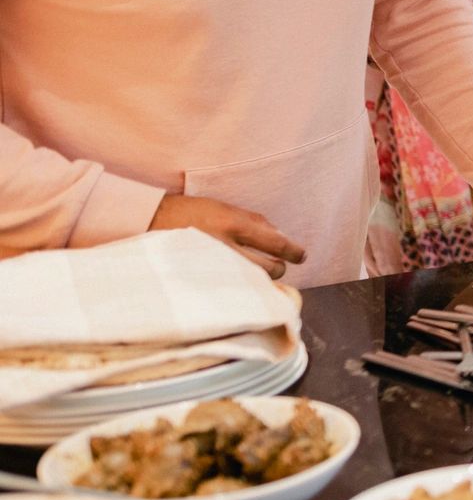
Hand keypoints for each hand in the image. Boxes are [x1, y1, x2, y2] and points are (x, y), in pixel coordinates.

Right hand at [149, 195, 305, 279]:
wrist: (145, 223)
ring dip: (260, 280)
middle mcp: (225, 248)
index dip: (293, 252)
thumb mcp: (222, 208)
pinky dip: (240, 289)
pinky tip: (239, 286)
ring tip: (256, 275)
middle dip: (278, 268)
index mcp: (233, 225)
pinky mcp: (200, 282)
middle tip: (276, 266)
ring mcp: (213, 268)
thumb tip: (280, 237)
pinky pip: (231, 291)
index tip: (301, 256)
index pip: (276, 243)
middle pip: (270, 269)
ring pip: (253, 283)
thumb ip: (253, 222)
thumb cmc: (187, 212)